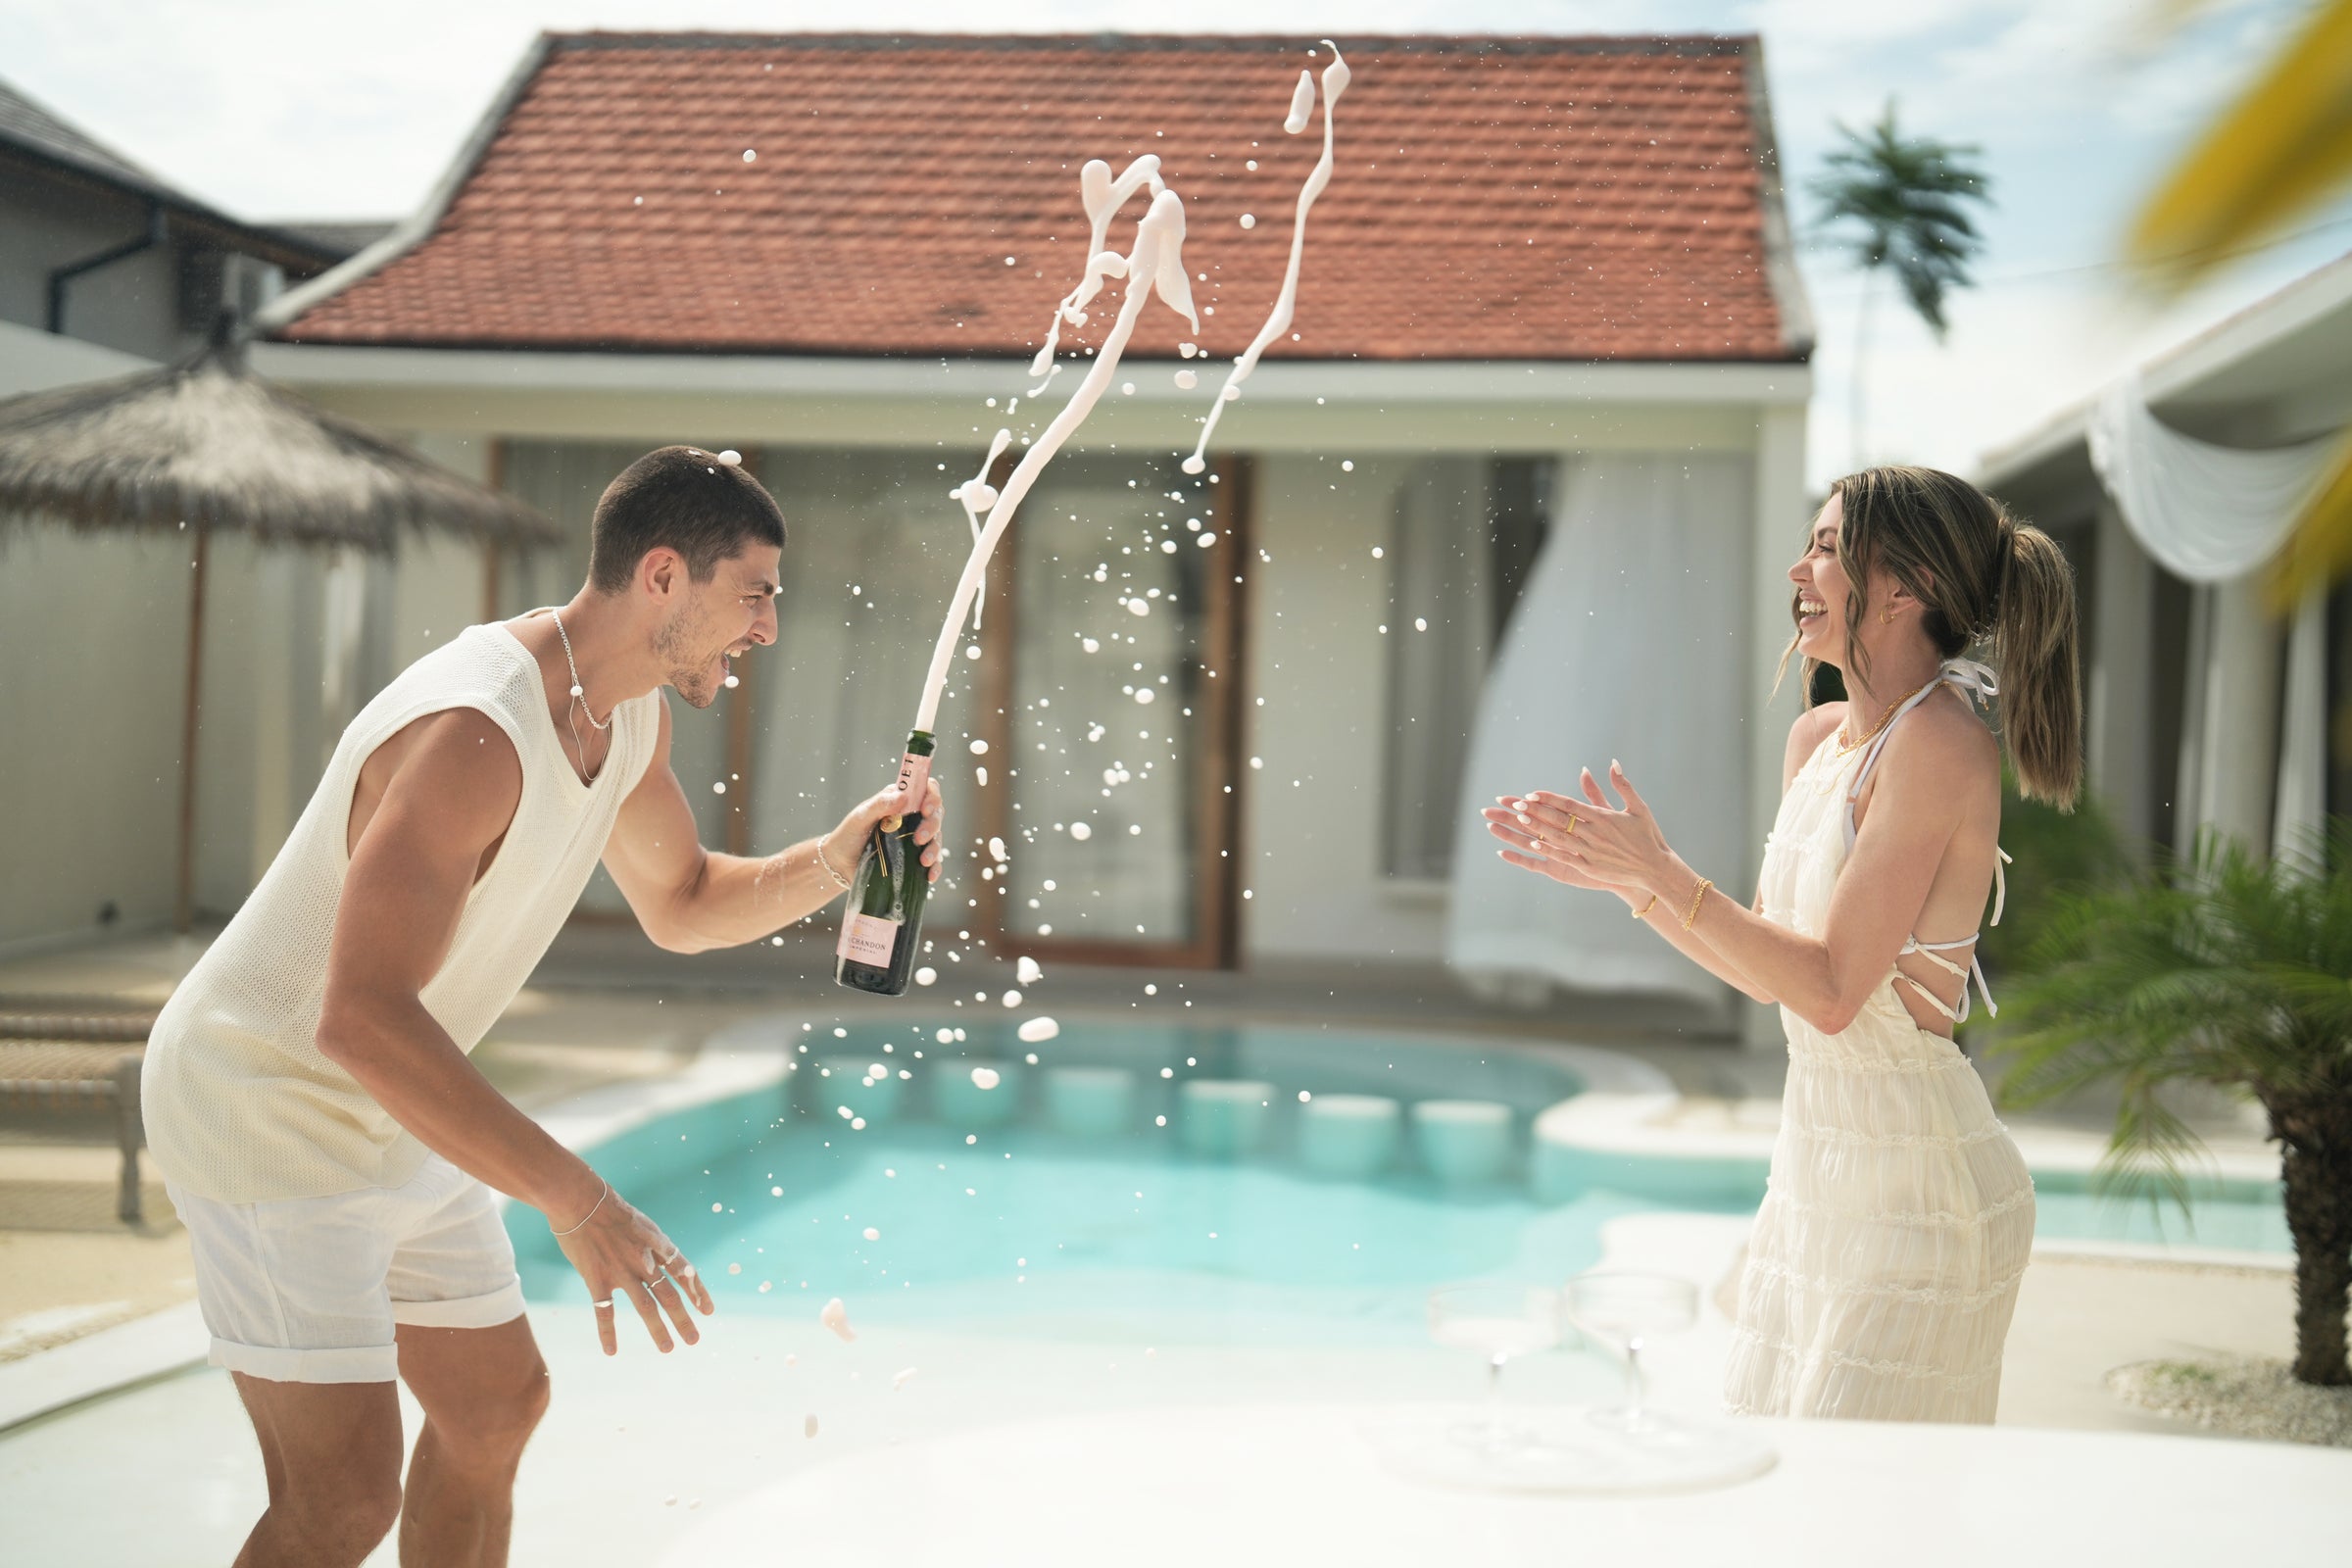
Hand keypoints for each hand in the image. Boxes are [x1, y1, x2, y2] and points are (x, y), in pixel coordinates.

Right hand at [551, 1183, 715, 1354]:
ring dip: (658, 1330)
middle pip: (669, 1294)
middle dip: (683, 1318)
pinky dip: (607, 1333)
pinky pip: (604, 1311)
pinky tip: (611, 1351)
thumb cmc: (608, 1209)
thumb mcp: (640, 1224)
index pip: (684, 1272)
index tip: (708, 1310)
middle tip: (694, 1340)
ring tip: (668, 1349)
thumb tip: (659, 1263)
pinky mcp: (597, 1278)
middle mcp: (644, 1260)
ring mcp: (621, 1271)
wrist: (579, 1199)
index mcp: (657, 1244)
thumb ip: (651, 1245)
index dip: (697, 1291)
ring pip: (645, 1307)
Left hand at [823, 772, 947, 884]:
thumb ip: (880, 804)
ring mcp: (915, 839)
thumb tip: (903, 796)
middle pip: (936, 814)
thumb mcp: (861, 817)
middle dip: (932, 825)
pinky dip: (935, 868)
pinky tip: (930, 875)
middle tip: (919, 838)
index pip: (926, 790)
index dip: (932, 796)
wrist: (840, 864)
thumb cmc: (849, 834)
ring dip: (934, 848)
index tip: (925, 809)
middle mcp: (912, 818)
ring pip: (937, 838)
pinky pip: (933, 862)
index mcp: (901, 801)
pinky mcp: (915, 860)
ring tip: (924, 861)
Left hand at [1508, 761, 1676, 893]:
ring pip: (1558, 838)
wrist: (1655, 868)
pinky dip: (1549, 850)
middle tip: (1516, 804)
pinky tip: (1534, 844)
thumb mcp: (1638, 807)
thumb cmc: (1647, 836)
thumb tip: (1613, 762)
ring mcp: (1590, 851)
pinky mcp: (1589, 867)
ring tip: (1520, 819)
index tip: (1532, 793)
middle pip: (1559, 820)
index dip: (1549, 798)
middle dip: (1536, 811)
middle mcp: (1594, 833)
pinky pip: (1565, 857)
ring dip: (1538, 828)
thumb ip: (1622, 785)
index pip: (1570, 805)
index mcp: (1603, 817)